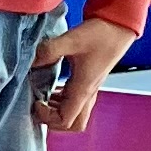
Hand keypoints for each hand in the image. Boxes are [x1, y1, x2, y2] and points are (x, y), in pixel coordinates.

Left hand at [34, 17, 132, 136]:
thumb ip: (49, 51)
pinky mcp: (89, 81)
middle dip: (53, 121)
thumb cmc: (100, 34)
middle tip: (39, 105)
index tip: (36, 101)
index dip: (47, 117)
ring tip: (42, 96)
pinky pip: (75, 101)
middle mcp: (88, 94)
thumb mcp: (72, 40)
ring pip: (75, 115)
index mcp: (83, 89)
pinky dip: (62, 101)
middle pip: (73, 125)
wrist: (119, 25)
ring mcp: (90, 89)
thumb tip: (31, 61)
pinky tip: (53, 87)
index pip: (65, 121)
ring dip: (57, 111)